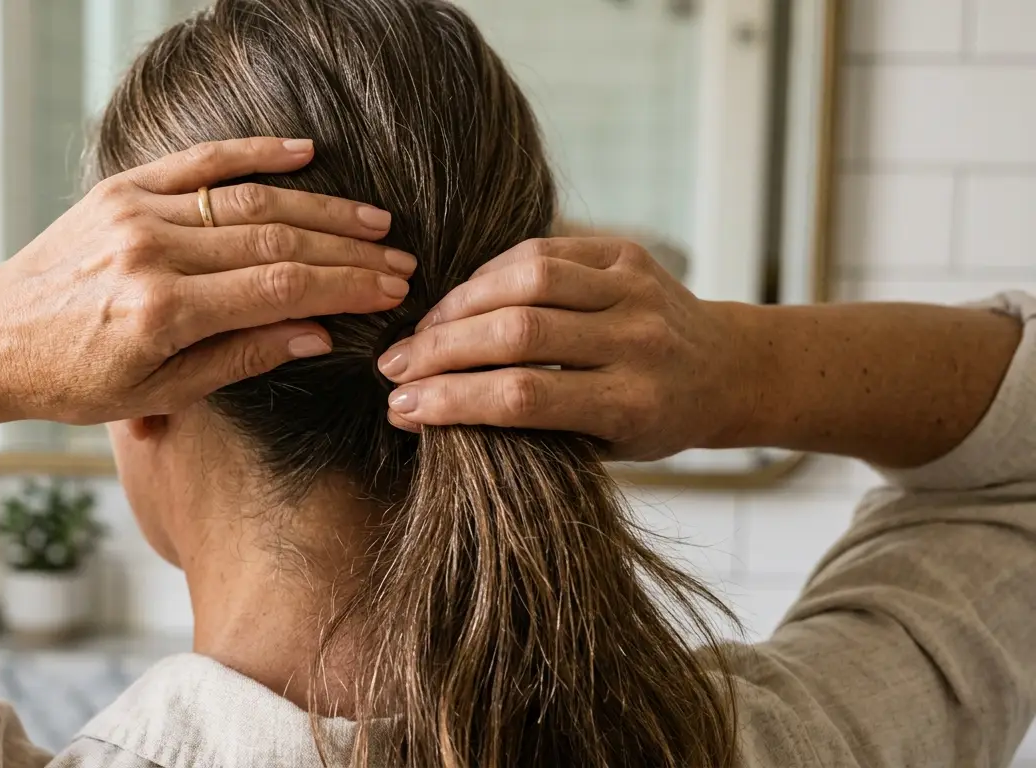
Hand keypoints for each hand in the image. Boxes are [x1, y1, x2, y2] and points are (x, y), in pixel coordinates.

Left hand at [0, 137, 413, 424]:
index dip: (345, 287)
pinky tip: (306, 153)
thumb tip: (320, 334)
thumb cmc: (73, 381)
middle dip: (347, 252)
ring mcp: (137, 212)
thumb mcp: (160, 393)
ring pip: (250, 200)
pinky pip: (200, 162)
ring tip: (373, 220)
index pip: (281, 287)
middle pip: (277, 241)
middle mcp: (153, 252)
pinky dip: (255, 153)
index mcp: (162, 311)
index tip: (391, 290)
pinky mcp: (122, 189)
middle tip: (399, 260)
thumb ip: (242, 357)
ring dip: (320, 209)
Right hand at [376, 238, 752, 460]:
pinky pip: (542, 250)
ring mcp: (635, 291)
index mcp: (631, 404)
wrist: (726, 370)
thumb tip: (417, 410)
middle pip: (518, 333)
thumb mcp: (599, 447)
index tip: (401, 408)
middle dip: (440, 349)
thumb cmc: (651, 422)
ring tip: (421, 331)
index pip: (523, 398)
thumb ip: (525, 428)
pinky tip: (462, 299)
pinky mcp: (627, 254)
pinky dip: (491, 274)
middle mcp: (639, 342)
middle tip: (392, 366)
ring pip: (526, 280)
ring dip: (457, 306)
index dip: (451, 400)